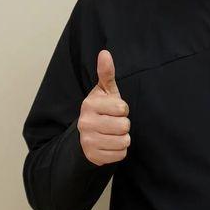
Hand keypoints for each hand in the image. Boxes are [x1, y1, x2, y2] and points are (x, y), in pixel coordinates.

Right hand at [77, 49, 130, 165]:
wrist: (87, 134)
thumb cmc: (102, 108)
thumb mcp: (105, 91)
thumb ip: (106, 73)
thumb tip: (105, 53)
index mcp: (89, 104)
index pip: (122, 108)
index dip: (123, 109)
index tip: (115, 109)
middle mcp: (85, 123)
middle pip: (124, 126)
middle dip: (124, 124)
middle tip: (114, 122)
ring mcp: (88, 141)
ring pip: (123, 141)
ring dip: (123, 138)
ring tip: (113, 133)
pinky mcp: (93, 156)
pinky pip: (120, 155)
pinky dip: (119, 150)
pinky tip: (110, 144)